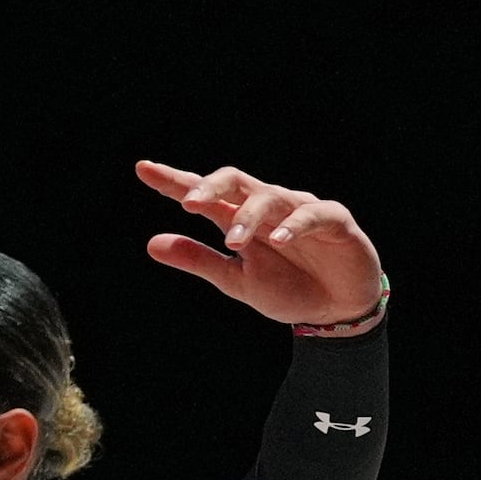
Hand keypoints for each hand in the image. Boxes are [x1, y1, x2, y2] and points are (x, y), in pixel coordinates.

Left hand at [135, 161, 383, 328]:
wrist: (336, 310)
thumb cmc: (288, 288)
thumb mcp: (236, 280)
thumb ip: (199, 260)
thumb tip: (150, 244)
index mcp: (240, 219)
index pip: (205, 195)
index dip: (175, 181)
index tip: (143, 169)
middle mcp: (268, 207)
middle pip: (235, 182)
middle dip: (210, 185)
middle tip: (187, 201)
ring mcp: (301, 210)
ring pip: (270, 198)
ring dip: (249, 217)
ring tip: (234, 241)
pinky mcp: (334, 220)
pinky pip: (313, 215)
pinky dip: (295, 225)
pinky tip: (278, 238)